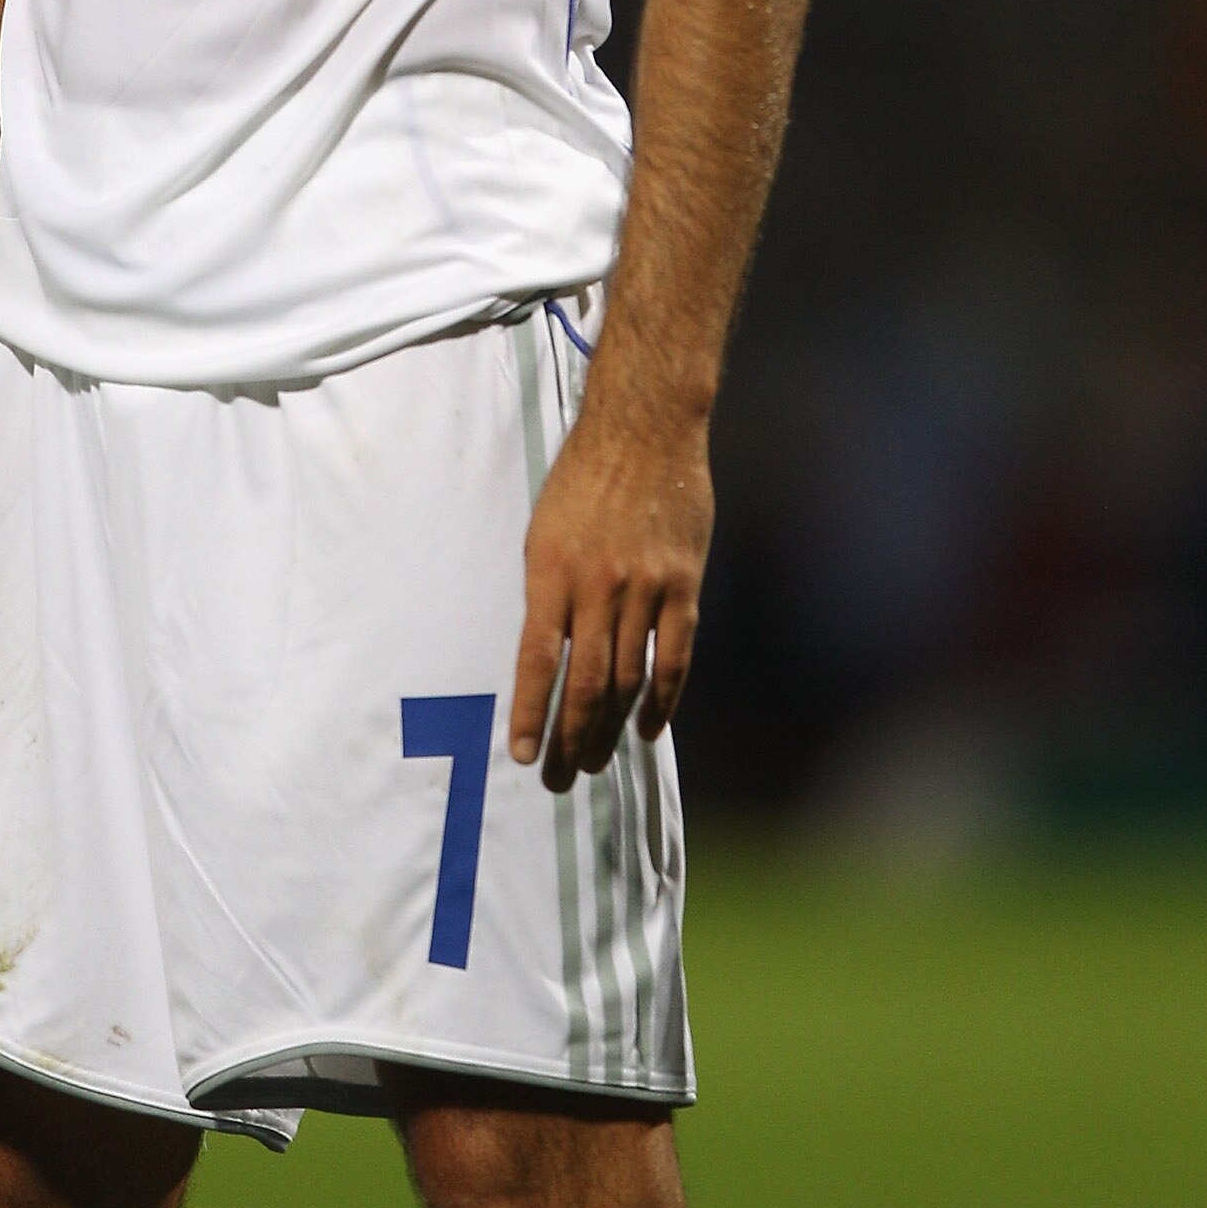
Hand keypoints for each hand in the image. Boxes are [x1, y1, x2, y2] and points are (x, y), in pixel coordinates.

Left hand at [508, 400, 714, 791]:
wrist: (643, 429)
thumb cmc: (583, 479)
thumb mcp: (543, 529)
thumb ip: (546, 593)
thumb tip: (544, 659)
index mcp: (549, 570)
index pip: (535, 660)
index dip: (530, 712)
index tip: (523, 755)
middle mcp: (596, 584)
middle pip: (584, 683)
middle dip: (569, 738)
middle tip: (559, 778)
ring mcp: (644, 586)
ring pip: (627, 678)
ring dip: (610, 729)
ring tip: (595, 763)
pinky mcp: (683, 584)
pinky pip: (673, 656)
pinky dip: (662, 699)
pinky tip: (648, 730)